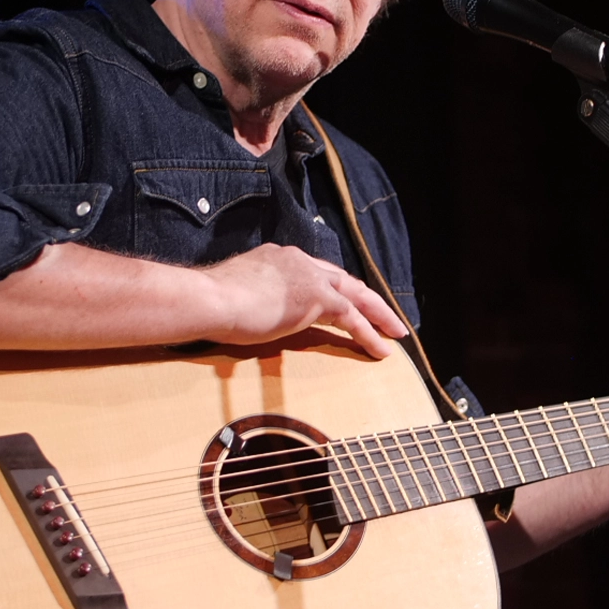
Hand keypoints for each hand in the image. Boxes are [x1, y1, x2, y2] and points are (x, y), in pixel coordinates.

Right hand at [199, 244, 407, 357]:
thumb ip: (255, 298)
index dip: (336, 289)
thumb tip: (251, 312)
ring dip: (379, 315)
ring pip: (356, 295)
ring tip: (397, 333)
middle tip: (385, 316)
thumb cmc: (211, 304)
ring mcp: (309, 276)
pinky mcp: (316, 297)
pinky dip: (369, 333)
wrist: (210, 299)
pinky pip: (352, 317)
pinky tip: (381, 349)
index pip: (317, 273)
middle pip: (343, 279)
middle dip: (367, 299)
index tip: (346, 302)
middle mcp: (298, 261)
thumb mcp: (239, 295)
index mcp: (279, 258)